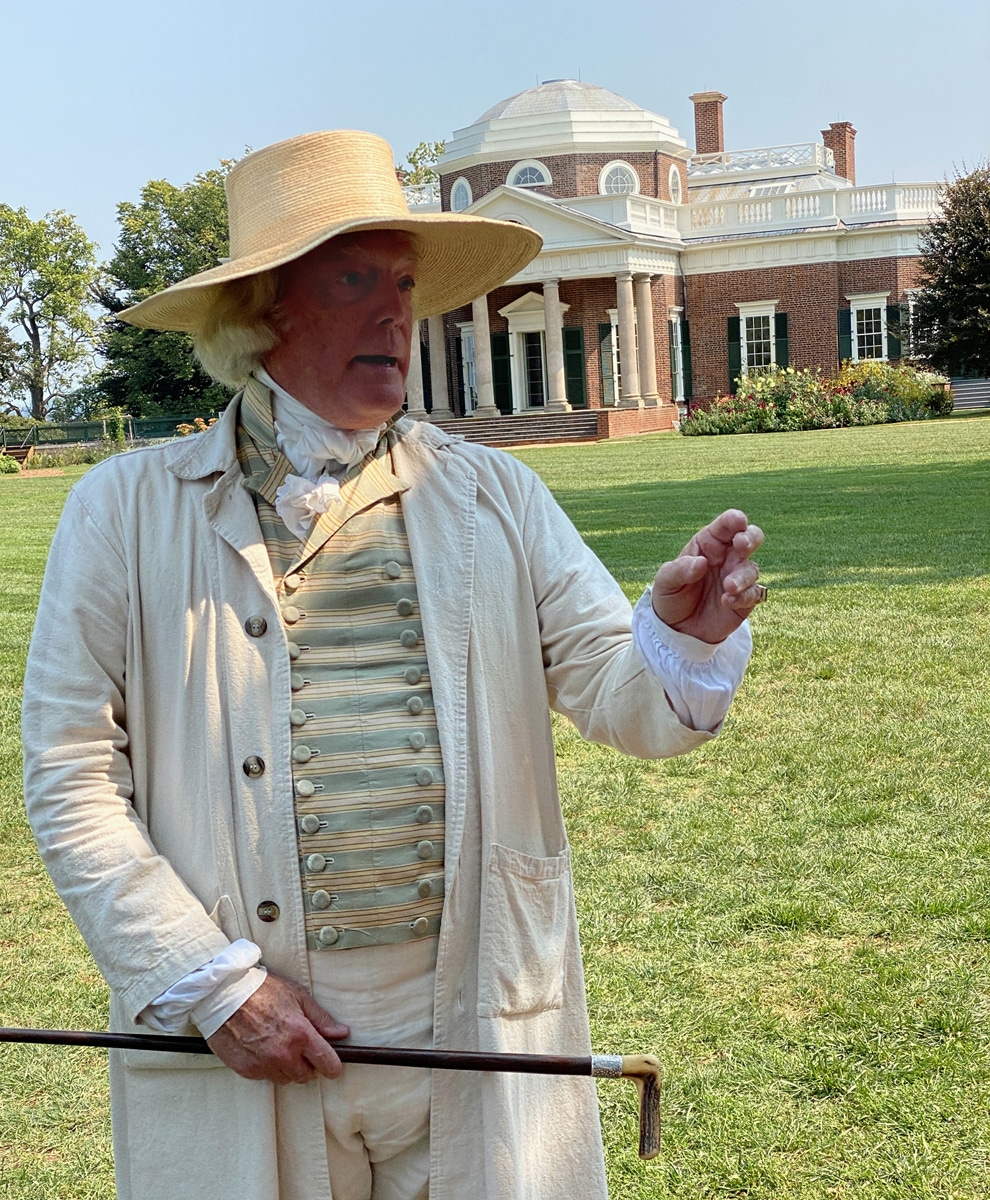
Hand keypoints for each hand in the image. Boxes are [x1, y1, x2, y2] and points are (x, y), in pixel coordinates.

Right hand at [206, 972, 348, 1084]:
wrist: (224, 995)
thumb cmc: (261, 990)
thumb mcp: (297, 996)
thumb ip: (321, 1018)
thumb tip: (341, 1033)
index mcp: (300, 1034)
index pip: (327, 1064)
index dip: (333, 1066)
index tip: (332, 1065)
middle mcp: (284, 1054)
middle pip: (306, 1076)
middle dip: (307, 1064)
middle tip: (298, 1046)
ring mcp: (264, 1065)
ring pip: (285, 1079)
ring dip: (286, 1067)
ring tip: (277, 1044)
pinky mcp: (246, 1070)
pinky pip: (264, 1077)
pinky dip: (266, 1067)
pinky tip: (261, 1048)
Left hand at [651, 509, 763, 643]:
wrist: (677, 630)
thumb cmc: (671, 597)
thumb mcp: (665, 582)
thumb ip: (680, 570)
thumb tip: (701, 562)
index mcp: (708, 544)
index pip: (725, 525)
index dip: (734, 520)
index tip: (739, 521)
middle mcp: (727, 557)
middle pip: (751, 538)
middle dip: (751, 537)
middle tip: (741, 545)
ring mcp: (738, 577)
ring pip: (752, 568)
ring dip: (743, 576)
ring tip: (728, 587)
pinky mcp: (745, 599)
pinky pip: (755, 593)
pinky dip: (745, 596)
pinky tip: (728, 601)